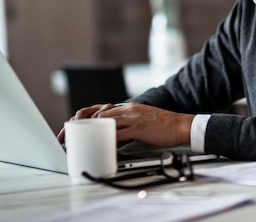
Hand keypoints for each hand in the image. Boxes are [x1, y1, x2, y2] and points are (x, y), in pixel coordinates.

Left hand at [57, 103, 194, 148]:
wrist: (182, 125)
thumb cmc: (164, 126)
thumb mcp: (142, 121)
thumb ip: (126, 127)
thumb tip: (113, 139)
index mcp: (129, 107)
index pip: (102, 109)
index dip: (87, 118)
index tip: (76, 128)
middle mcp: (129, 110)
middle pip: (100, 115)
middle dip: (84, 126)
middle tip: (73, 138)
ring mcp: (134, 118)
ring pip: (106, 123)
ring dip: (93, 134)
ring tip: (83, 144)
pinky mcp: (139, 128)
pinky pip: (119, 135)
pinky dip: (108, 142)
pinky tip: (102, 148)